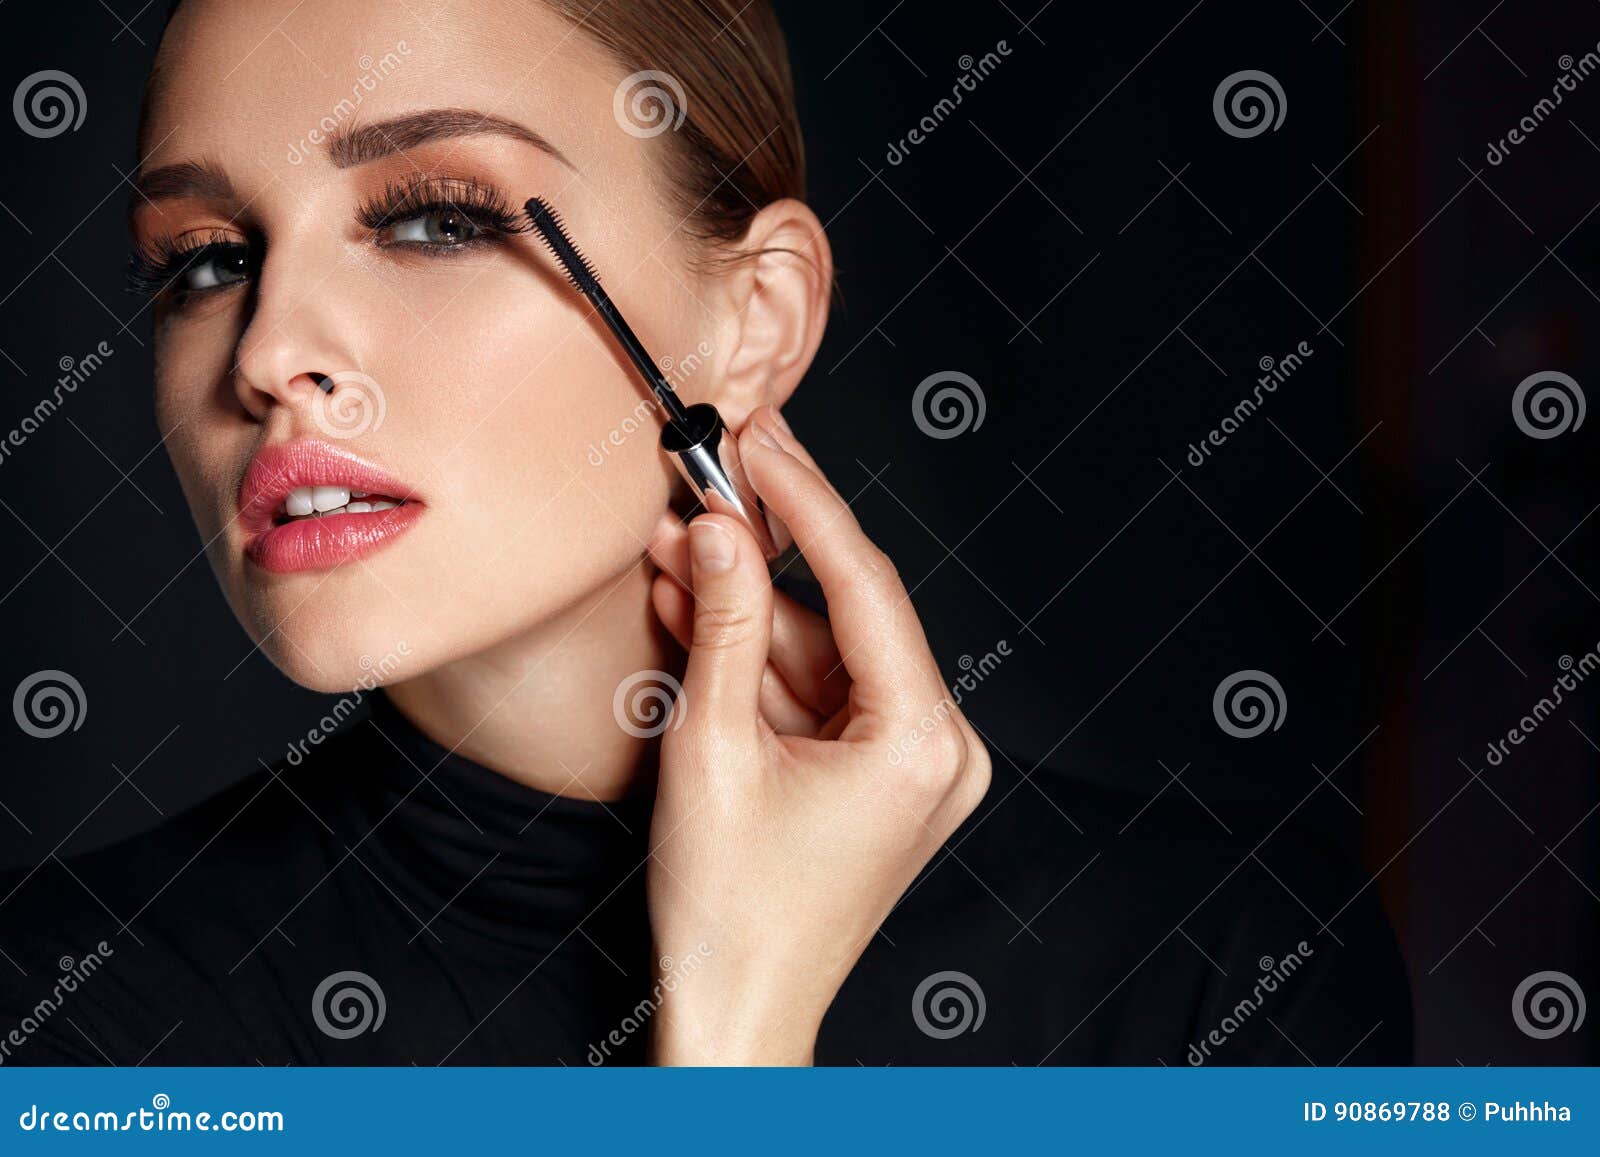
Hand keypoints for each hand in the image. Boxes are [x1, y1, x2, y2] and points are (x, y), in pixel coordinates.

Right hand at [642, 403, 991, 1064]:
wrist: (738, 1010)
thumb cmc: (730, 909)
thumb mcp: (712, 747)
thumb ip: (719, 623)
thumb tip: (719, 525)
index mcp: (924, 742)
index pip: (865, 584)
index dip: (804, 501)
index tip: (760, 438)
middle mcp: (941, 749)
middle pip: (845, 615)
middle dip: (763, 555)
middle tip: (708, 481)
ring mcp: (916, 765)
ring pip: (825, 652)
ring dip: (748, 608)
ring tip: (679, 547)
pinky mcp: (883, 776)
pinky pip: (822, 694)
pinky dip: (761, 661)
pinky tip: (701, 608)